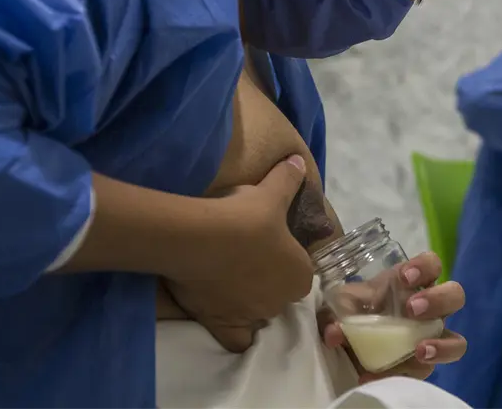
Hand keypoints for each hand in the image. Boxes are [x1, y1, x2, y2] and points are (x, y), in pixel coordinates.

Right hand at [164, 155, 314, 352]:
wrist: (200, 238)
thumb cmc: (244, 217)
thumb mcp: (271, 192)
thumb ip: (288, 179)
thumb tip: (296, 162)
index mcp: (301, 275)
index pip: (300, 271)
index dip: (285, 259)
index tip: (269, 245)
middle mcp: (281, 302)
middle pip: (279, 294)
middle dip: (268, 281)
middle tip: (246, 258)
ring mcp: (252, 316)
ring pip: (257, 314)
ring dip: (248, 301)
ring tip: (228, 279)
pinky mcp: (223, 325)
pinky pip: (236, 339)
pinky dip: (234, 333)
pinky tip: (224, 316)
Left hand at [317, 252, 466, 383]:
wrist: (351, 340)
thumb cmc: (356, 309)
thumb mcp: (343, 305)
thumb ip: (338, 313)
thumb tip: (336, 332)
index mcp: (413, 283)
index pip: (432, 264)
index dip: (425, 267)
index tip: (405, 277)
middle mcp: (431, 307)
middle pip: (455, 296)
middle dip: (438, 300)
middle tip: (413, 309)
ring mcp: (432, 336)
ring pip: (457, 340)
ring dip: (442, 345)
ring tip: (420, 350)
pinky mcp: (423, 364)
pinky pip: (426, 371)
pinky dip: (405, 374)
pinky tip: (379, 374)